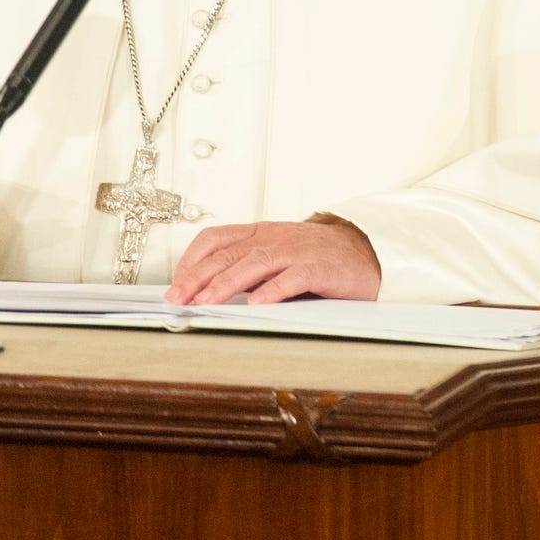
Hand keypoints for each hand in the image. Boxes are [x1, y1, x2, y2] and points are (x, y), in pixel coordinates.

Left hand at [165, 219, 380, 305]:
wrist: (364, 252)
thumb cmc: (315, 257)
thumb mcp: (275, 256)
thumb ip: (246, 269)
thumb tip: (206, 291)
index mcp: (258, 233)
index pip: (215, 239)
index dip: (191, 261)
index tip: (175, 284)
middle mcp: (272, 238)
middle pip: (227, 254)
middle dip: (198, 277)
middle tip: (177, 298)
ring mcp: (295, 251)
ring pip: (253, 264)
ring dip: (226, 284)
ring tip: (205, 302)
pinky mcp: (317, 268)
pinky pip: (291, 278)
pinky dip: (271, 291)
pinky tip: (255, 305)